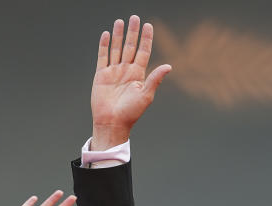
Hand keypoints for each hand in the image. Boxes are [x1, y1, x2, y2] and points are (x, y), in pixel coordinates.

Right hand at [90, 15, 170, 148]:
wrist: (112, 122)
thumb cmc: (131, 112)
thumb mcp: (146, 95)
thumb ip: (155, 79)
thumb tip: (169, 66)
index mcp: (138, 75)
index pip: (143, 52)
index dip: (146, 39)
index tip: (149, 25)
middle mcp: (127, 71)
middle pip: (130, 47)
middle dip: (133, 32)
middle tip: (135, 17)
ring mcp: (114, 72)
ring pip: (117, 49)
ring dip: (119, 35)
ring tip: (121, 21)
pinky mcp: (102, 75)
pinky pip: (103, 56)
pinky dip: (105, 45)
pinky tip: (108, 34)